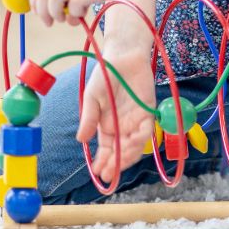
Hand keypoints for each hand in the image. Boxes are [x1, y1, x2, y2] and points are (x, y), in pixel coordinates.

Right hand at [77, 48, 156, 183]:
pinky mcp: (148, 109)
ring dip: (129, 154)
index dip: (103, 162)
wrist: (123, 55)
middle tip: (110, 173)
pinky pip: (146, 128)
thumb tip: (81, 140)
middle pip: (121, 150)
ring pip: (134, 143)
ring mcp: (136, 119)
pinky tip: (133, 141)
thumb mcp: (92, 97)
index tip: (98, 173)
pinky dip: (141, 137)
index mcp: (107, 126)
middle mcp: (122, 126)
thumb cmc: (105, 75)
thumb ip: (89, 118)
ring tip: (121, 161)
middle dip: (116, 163)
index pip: (106, 150)